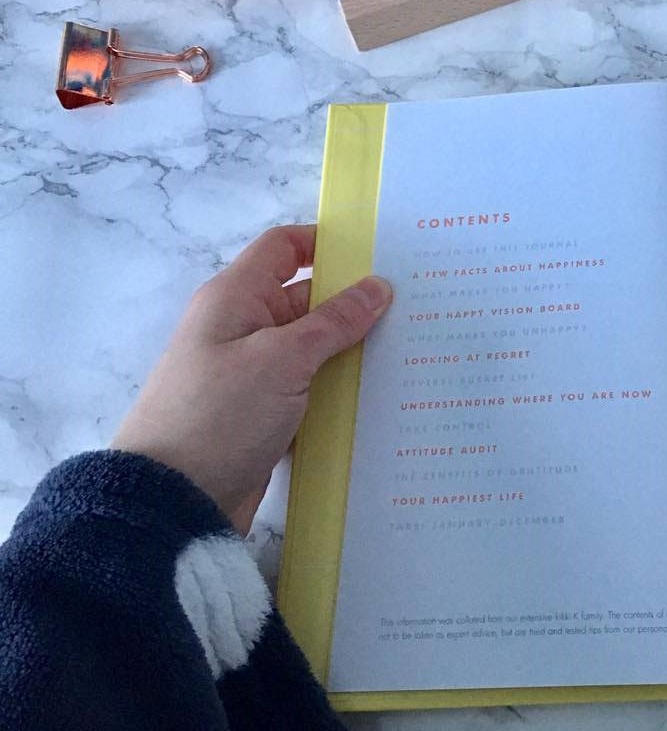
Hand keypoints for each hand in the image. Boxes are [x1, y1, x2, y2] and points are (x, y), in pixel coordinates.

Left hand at [112, 225, 391, 532]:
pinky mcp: (264, 415)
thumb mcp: (282, 359)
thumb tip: (378, 286)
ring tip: (413, 351)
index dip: (327, 242)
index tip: (380, 253)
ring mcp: (253, 374)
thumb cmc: (221, 413)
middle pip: (307, 298)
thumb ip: (333, 321)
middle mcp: (243, 328)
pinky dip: (340, 391)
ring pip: (314, 348)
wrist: (172, 500)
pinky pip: (310, 389)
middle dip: (355, 302)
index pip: (283, 247)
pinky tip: (383, 397)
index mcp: (236, 298)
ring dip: (353, 351)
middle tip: (418, 307)